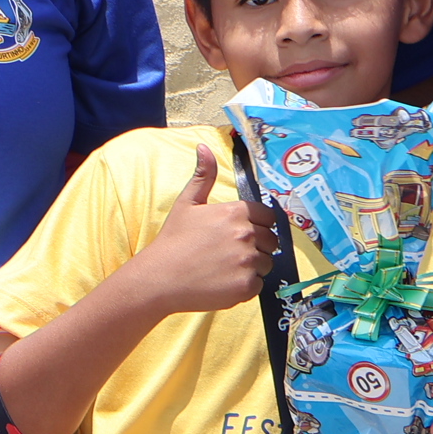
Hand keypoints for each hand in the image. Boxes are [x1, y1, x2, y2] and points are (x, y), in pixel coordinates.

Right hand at [123, 143, 277, 314]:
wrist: (160, 277)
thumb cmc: (174, 240)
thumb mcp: (187, 203)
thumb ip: (203, 176)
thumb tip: (204, 147)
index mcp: (236, 212)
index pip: (268, 217)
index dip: (258, 225)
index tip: (240, 234)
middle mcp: (246, 235)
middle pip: (271, 241)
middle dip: (257, 247)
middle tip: (231, 253)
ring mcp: (248, 261)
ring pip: (266, 263)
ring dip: (252, 267)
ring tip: (225, 268)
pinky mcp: (246, 285)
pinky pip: (259, 284)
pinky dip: (245, 286)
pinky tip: (224, 282)